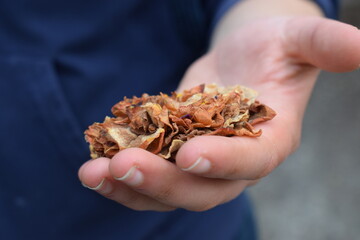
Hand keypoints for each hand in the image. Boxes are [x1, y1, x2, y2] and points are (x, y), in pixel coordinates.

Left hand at [78, 17, 359, 210]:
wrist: (245, 59)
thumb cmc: (274, 47)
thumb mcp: (297, 40)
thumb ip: (324, 45)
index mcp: (269, 141)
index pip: (250, 161)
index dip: (224, 162)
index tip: (190, 155)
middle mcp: (233, 161)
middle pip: (201, 187)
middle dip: (162, 181)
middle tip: (121, 166)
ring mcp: (200, 162)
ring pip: (166, 188)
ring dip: (129, 186)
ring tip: (92, 174)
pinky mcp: (172, 152)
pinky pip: (147, 170)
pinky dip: (119, 173)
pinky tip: (92, 165)